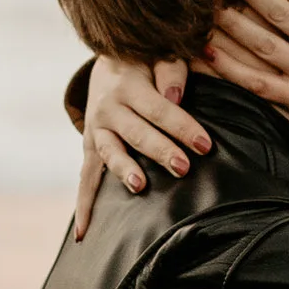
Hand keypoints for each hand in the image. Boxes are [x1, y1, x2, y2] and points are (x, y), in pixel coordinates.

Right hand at [74, 53, 212, 239]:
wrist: (108, 64)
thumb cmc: (146, 62)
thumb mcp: (159, 55)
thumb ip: (171, 71)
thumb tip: (177, 97)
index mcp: (129, 85)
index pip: (159, 109)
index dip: (183, 126)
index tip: (206, 145)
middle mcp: (108, 108)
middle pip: (137, 132)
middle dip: (160, 151)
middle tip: (183, 167)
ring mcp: (96, 130)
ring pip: (110, 153)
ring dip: (125, 170)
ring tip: (140, 186)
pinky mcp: (90, 146)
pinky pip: (85, 177)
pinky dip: (84, 205)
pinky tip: (83, 233)